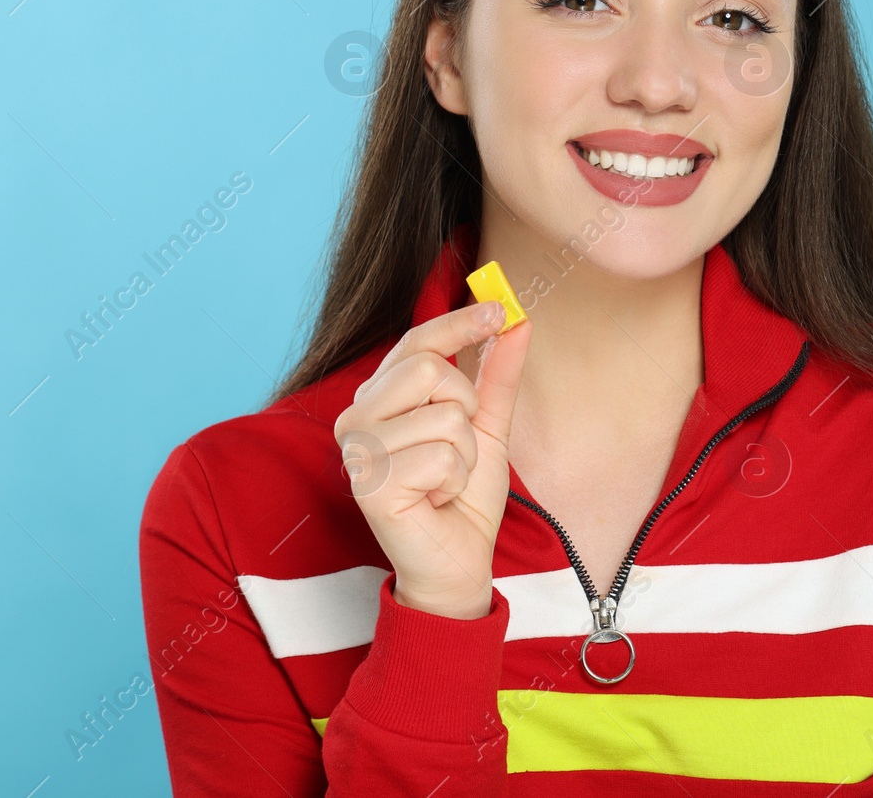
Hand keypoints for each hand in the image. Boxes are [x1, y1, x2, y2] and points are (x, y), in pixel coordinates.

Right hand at [332, 298, 532, 619]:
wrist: (458, 562)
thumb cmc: (463, 496)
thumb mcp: (487, 427)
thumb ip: (496, 375)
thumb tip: (516, 321)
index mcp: (378, 398)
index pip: (415, 342)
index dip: (459, 323)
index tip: (500, 310)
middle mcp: (356, 417)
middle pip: (431, 370)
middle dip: (466, 408)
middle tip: (457, 446)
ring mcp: (358, 451)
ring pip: (444, 417)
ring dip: (465, 454)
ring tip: (446, 479)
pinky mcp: (370, 485)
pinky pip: (442, 457)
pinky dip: (456, 481)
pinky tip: (436, 499)